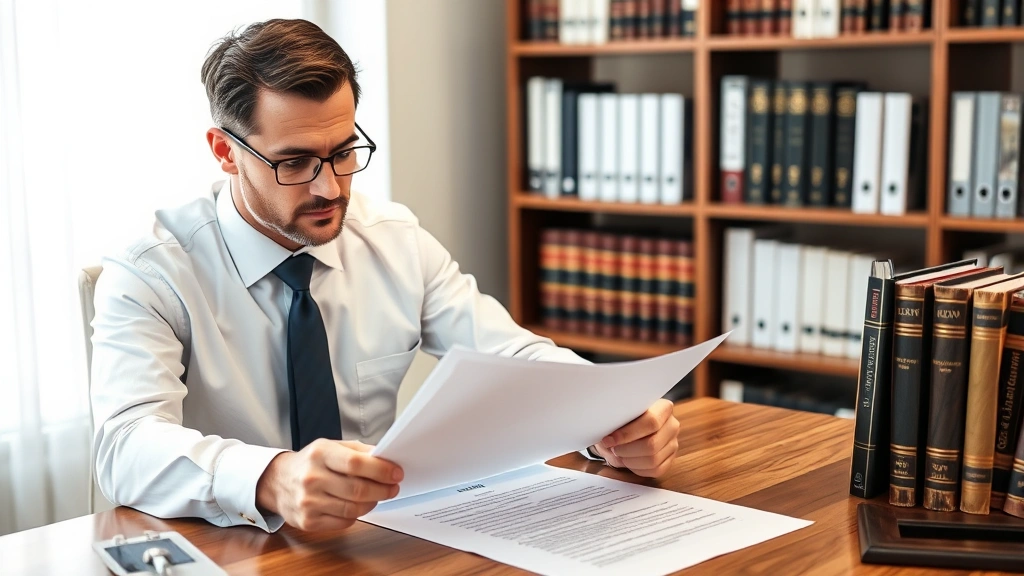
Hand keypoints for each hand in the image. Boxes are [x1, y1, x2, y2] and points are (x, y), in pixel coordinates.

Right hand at [256, 439, 402, 530]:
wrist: (277, 481)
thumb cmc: (310, 462)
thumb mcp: (331, 447)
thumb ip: (358, 451)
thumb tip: (386, 458)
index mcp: (320, 454)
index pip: (356, 463)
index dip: (381, 470)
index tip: (397, 473)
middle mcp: (312, 478)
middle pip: (358, 489)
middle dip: (383, 490)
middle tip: (393, 488)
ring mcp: (308, 502)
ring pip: (353, 509)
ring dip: (372, 503)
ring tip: (377, 496)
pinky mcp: (308, 521)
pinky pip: (344, 523)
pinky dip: (357, 516)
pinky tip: (357, 506)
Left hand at [591, 399, 678, 477]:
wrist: (626, 430)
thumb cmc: (621, 421)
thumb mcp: (616, 416)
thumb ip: (616, 421)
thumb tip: (608, 435)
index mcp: (663, 407)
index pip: (651, 421)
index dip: (627, 434)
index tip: (608, 440)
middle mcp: (672, 425)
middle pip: (652, 444)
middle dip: (627, 450)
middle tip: (613, 448)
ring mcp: (673, 443)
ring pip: (653, 459)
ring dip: (630, 460)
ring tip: (619, 454)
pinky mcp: (670, 458)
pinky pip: (655, 470)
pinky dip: (637, 468)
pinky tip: (628, 460)